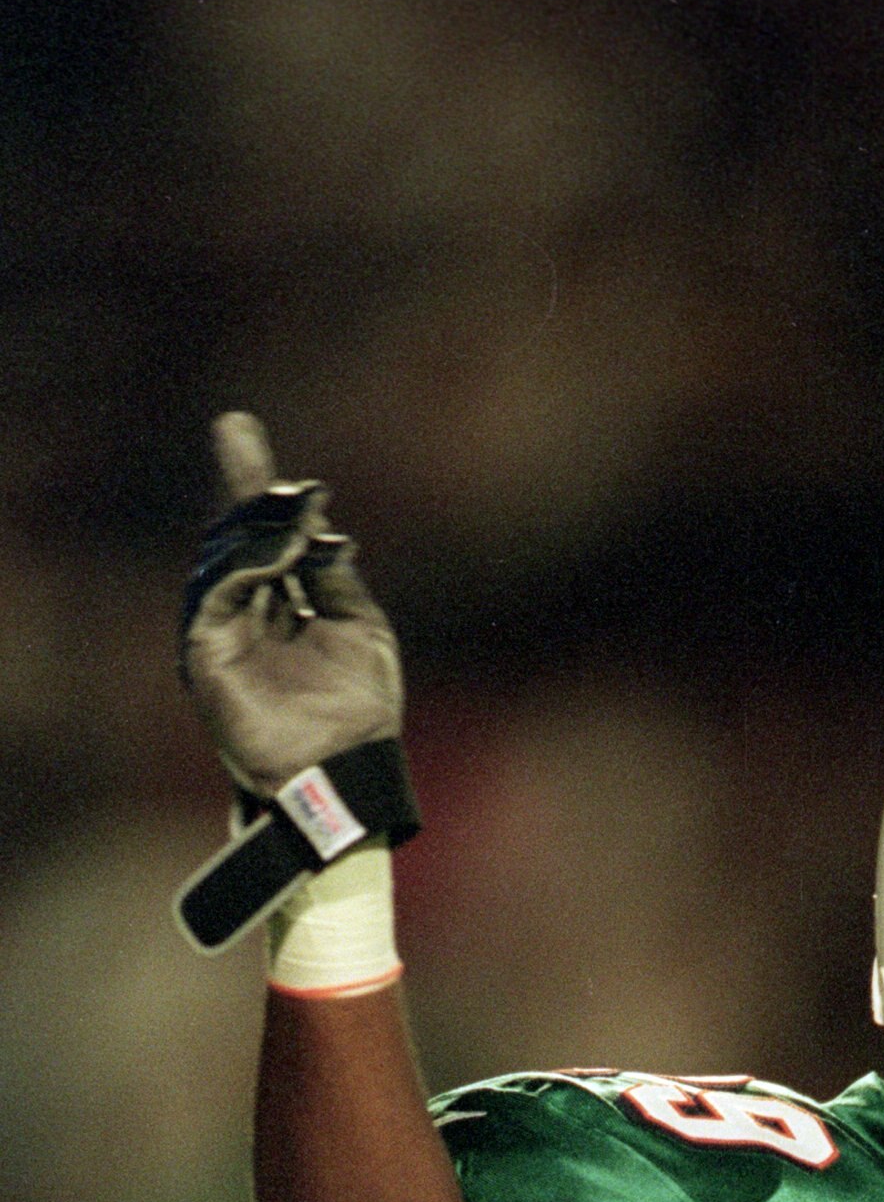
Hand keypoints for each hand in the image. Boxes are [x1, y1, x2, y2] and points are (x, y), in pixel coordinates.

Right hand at [180, 413, 401, 794]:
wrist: (347, 771)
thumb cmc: (359, 712)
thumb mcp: (359, 627)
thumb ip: (334, 575)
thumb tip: (319, 522)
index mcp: (283, 601)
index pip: (265, 533)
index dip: (256, 486)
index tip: (239, 430)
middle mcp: (248, 611)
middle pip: (236, 534)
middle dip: (240, 486)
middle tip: (239, 436)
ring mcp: (223, 631)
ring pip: (223, 557)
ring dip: (251, 523)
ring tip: (284, 499)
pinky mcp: (206, 653)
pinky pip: (217, 594)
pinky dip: (243, 565)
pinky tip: (276, 548)